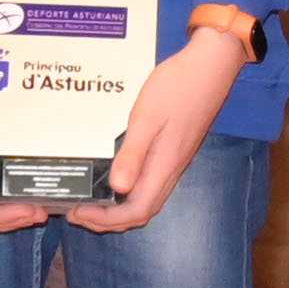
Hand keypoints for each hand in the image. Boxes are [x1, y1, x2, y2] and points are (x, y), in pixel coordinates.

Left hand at [75, 24, 252, 230]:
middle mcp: (171, 170)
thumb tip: (118, 188)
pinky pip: (151, 185)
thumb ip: (133, 154)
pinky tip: (115, 180)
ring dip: (119, 210)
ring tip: (92, 201)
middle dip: (108, 221)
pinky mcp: (174, 152)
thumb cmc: (177, 87)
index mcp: (164, 166)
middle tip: (78, 212)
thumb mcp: (147, 117)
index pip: (136, 211)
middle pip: (141, 213)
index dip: (106, 220)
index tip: (78, 212)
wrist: (211, 66)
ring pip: (147, 201)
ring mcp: (174, 162)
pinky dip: (129, 194)